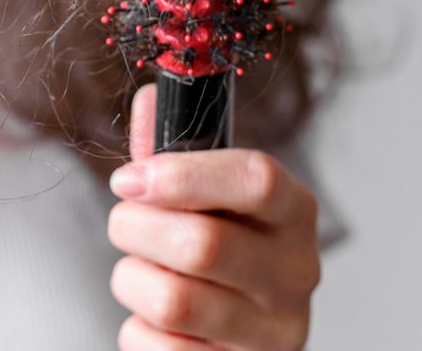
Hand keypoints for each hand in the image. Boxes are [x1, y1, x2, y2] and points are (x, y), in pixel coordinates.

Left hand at [106, 83, 320, 349]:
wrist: (234, 333)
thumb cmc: (215, 247)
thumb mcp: (202, 193)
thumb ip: (172, 147)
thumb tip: (149, 96)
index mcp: (294, 212)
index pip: (256, 180)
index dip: (183, 175)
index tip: (128, 177)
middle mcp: (297, 273)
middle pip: (202, 245)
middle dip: (136, 228)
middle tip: (124, 224)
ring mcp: (275, 333)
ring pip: (173, 301)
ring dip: (132, 281)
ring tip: (141, 273)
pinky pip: (157, 347)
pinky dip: (137, 330)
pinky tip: (155, 321)